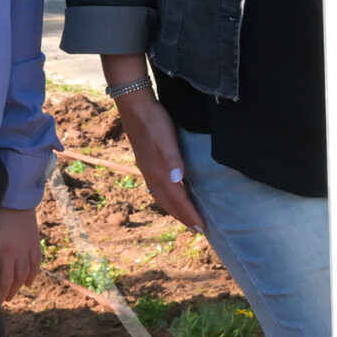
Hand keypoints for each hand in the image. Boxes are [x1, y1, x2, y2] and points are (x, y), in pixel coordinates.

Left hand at [0, 205, 42, 299]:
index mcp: (3, 251)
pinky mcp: (34, 241)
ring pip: (26, 273)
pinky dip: (33, 274)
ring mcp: (28, 247)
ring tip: (11, 294)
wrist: (15, 193)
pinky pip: (36, 263)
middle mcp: (18, 252)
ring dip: (19, 287)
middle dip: (7, 293)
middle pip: (14, 280)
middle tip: (0, 302)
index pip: (1, 281)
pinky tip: (28, 282)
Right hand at [101, 57, 203, 231]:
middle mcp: (152, 175)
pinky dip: (167, 198)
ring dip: (175, 210)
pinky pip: (158, 189)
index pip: (177, 199)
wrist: (134, 106)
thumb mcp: (166, 138)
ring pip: (162, 197)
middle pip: (169, 203)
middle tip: (198, 230)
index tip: (202, 227)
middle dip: (183, 217)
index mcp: (159, 171)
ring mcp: (147, 170)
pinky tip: (171, 195)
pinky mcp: (146, 163)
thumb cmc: (154, 120)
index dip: (190, 214)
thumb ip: (172, 159)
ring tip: (186, 218)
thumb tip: (178, 181)